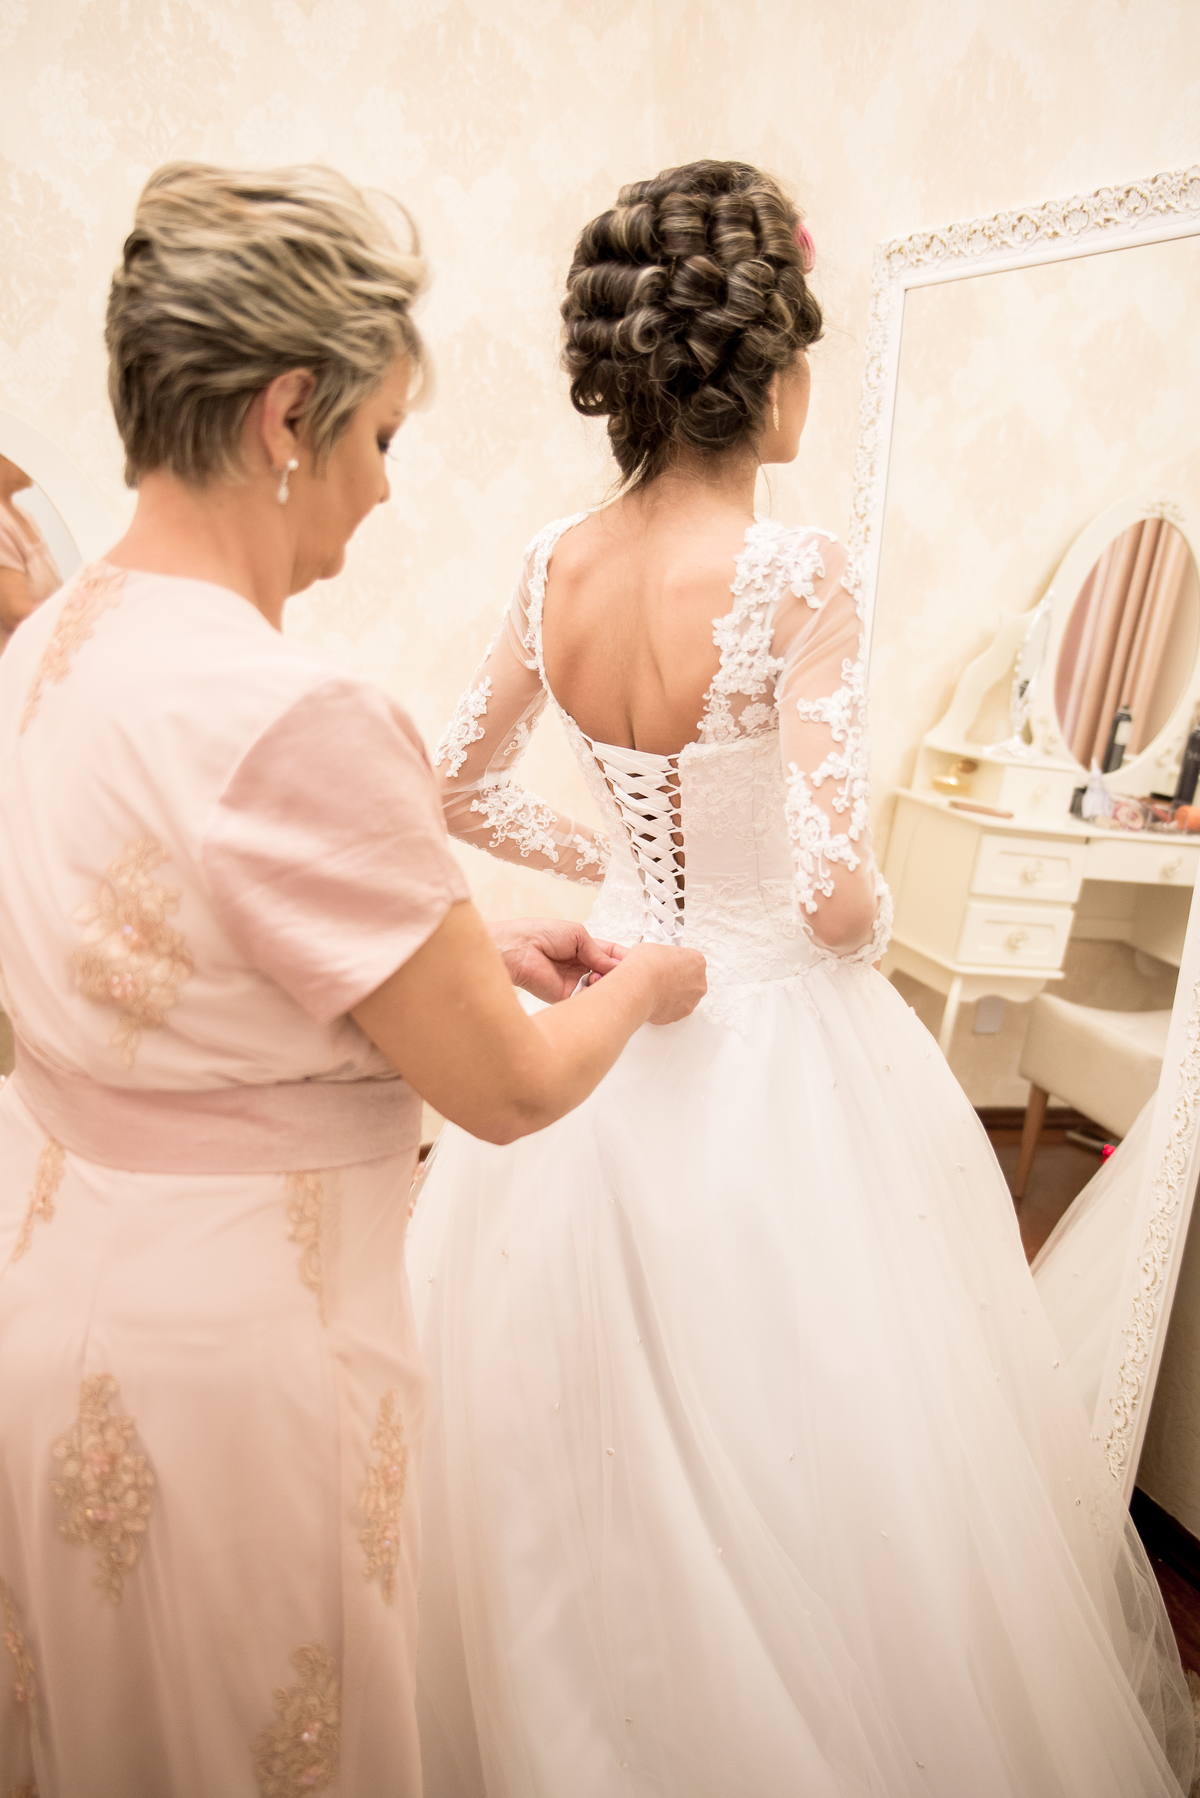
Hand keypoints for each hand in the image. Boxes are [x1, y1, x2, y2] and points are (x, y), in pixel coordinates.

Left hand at [488, 917, 626, 1003]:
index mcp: (583, 949)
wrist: (517, 949)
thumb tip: (616, 965)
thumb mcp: (578, 935)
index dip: (624, 959)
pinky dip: (595, 994)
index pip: (610, 956)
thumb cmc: (540, 934)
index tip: (637, 961)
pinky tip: (595, 983)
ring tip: (602, 973)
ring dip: (606, 982)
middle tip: (625, 971)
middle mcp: (580, 967)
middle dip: (618, 972)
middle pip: (608, 974)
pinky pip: (586, 999)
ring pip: (600, 988)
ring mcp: (574, 983)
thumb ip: (598, 952)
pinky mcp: (566, 997)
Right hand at [618, 942, 707, 1024]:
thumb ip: (658, 954)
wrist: (639, 986)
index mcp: (697, 962)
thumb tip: (648, 956)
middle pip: (690, 980)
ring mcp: (691, 1001)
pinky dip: (664, 1007)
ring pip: (683, 997)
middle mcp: (699, 983)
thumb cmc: (647, 967)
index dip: (676, 961)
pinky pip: (673, 1010)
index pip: (690, 960)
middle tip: (661, 977)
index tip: (668, 963)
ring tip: (655, 989)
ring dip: (672, 995)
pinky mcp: (679, 1015)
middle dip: (676, 979)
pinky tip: (654, 1000)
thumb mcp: (652, 948)